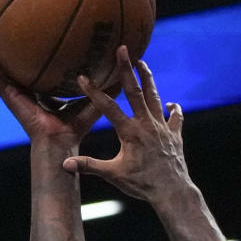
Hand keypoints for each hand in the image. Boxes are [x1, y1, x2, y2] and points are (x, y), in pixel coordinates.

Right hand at [0, 22, 102, 146]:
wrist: (61, 143)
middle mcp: (24, 86)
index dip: (27, 44)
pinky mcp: (9, 97)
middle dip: (2, 38)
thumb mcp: (91, 99)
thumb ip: (104, 83)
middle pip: (9, 58)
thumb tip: (123, 63)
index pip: (31, 62)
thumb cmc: (76, 126)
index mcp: (40, 86)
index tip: (26, 23)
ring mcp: (14, 91)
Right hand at [60, 46, 188, 200]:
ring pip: (155, 97)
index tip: (82, 76)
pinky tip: (169, 103)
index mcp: (130, 132)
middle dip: (126, 69)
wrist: (173, 193)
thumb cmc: (142, 185)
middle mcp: (147, 125)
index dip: (93, 91)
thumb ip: (89, 166)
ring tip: (142, 63)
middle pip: (135, 91)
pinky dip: (173, 108)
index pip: (107, 107)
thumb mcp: (114, 175)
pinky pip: (175, 117)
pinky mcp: (175, 135)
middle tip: (122, 48)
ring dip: (148, 79)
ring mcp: (163, 128)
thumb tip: (64, 165)